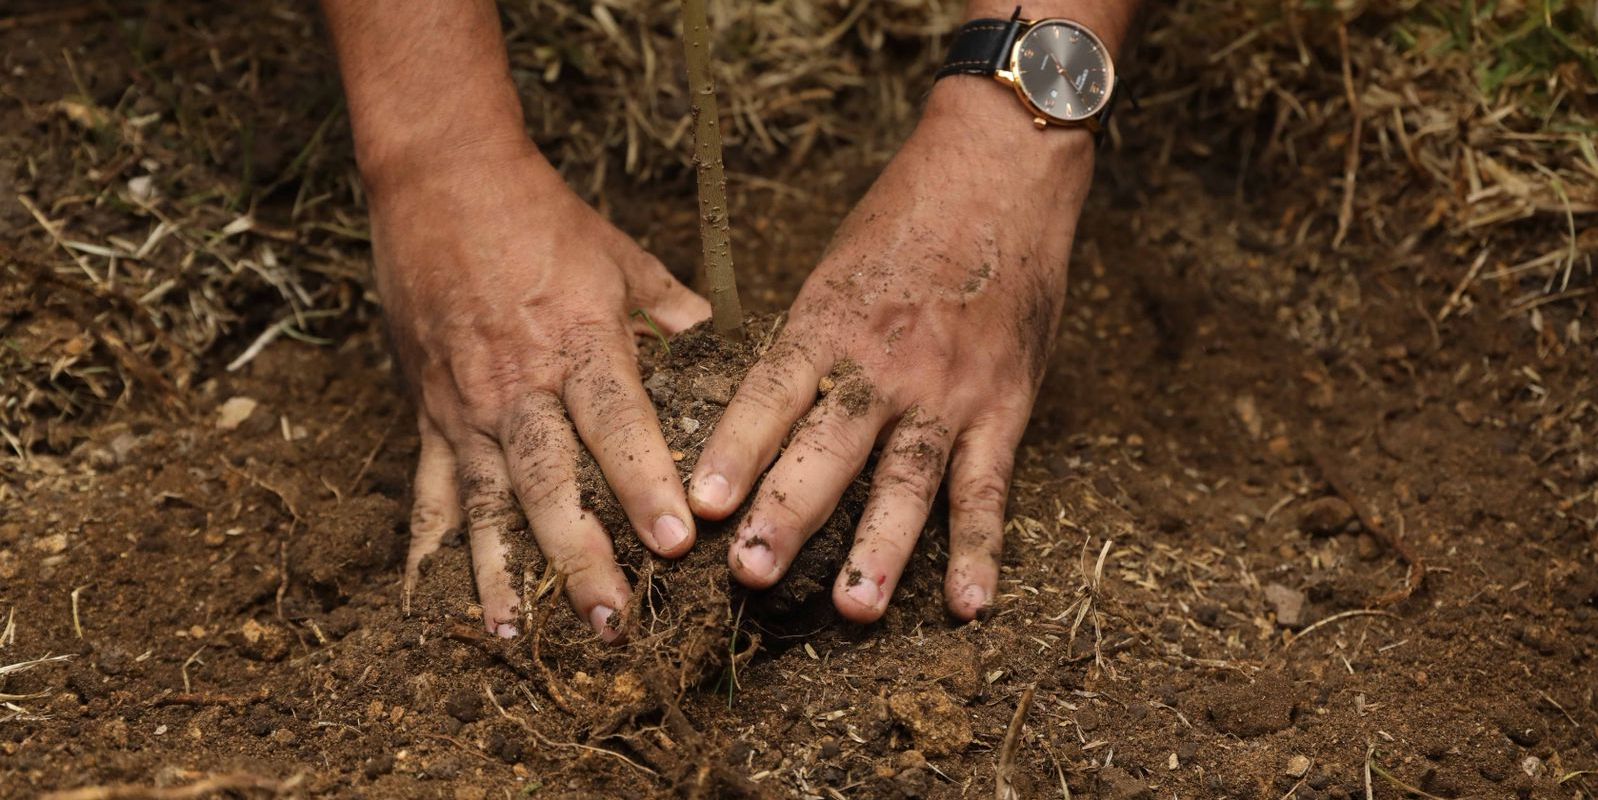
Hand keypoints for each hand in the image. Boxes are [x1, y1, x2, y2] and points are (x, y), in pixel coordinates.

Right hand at [377, 142, 708, 639]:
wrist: (440, 179)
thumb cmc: (543, 218)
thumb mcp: (622, 258)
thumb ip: (675, 316)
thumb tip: (731, 354)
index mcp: (578, 343)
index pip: (618, 424)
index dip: (647, 482)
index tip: (678, 541)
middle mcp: (518, 385)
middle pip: (551, 481)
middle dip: (581, 554)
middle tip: (611, 618)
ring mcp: (465, 406)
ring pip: (485, 503)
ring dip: (502, 574)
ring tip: (519, 638)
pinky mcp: (427, 415)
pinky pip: (426, 493)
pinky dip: (429, 553)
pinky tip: (434, 607)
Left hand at [688, 82, 1093, 622]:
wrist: (1001, 172)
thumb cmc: (902, 220)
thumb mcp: (832, 269)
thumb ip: (800, 344)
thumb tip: (745, 412)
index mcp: (828, 323)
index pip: (771, 394)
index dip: (734, 450)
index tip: (698, 503)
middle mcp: (884, 364)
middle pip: (830, 449)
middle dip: (788, 513)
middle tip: (750, 571)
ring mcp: (947, 392)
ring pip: (908, 480)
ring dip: (881, 549)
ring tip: (853, 609)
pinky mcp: (1004, 407)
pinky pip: (989, 488)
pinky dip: (980, 548)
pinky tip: (967, 603)